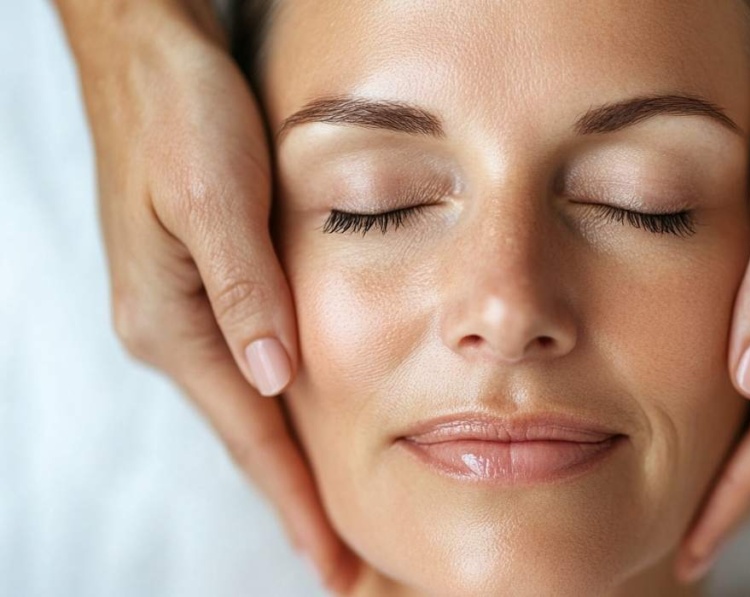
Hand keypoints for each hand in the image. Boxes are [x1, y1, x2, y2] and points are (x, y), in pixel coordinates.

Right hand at [56, 1, 359, 591]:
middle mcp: (171, 331)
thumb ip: (245, 288)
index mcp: (173, 320)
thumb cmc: (183, 115)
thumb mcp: (216, 194)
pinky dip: (276, 414)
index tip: (333, 561)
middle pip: (246, 437)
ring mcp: (180, 313)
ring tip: (330, 518)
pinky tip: (299, 429)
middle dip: (295, 502)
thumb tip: (272, 379)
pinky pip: (242, 371)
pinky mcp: (195, 289)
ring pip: (246, 409)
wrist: (150, 58)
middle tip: (345, 561)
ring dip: (288, 465)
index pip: (249, 435)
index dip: (295, 501)